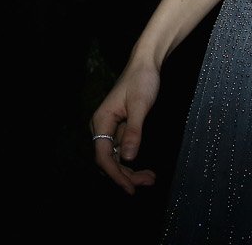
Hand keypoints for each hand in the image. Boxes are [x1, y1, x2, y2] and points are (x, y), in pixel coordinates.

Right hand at [89, 57, 161, 194]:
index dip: (116, 175)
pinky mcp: (118, 127)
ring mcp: (109, 128)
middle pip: (108, 160)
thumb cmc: (142, 80)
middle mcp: (101, 126)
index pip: (103, 156)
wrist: (145, 63)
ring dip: (129, 171)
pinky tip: (145, 169)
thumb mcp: (141, 106)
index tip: (131, 188)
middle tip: (148, 181)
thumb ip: (134, 132)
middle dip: (126, 175)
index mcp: (102, 120)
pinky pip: (121, 150)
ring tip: (150, 178)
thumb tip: (128, 158)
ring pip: (115, 158)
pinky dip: (132, 160)